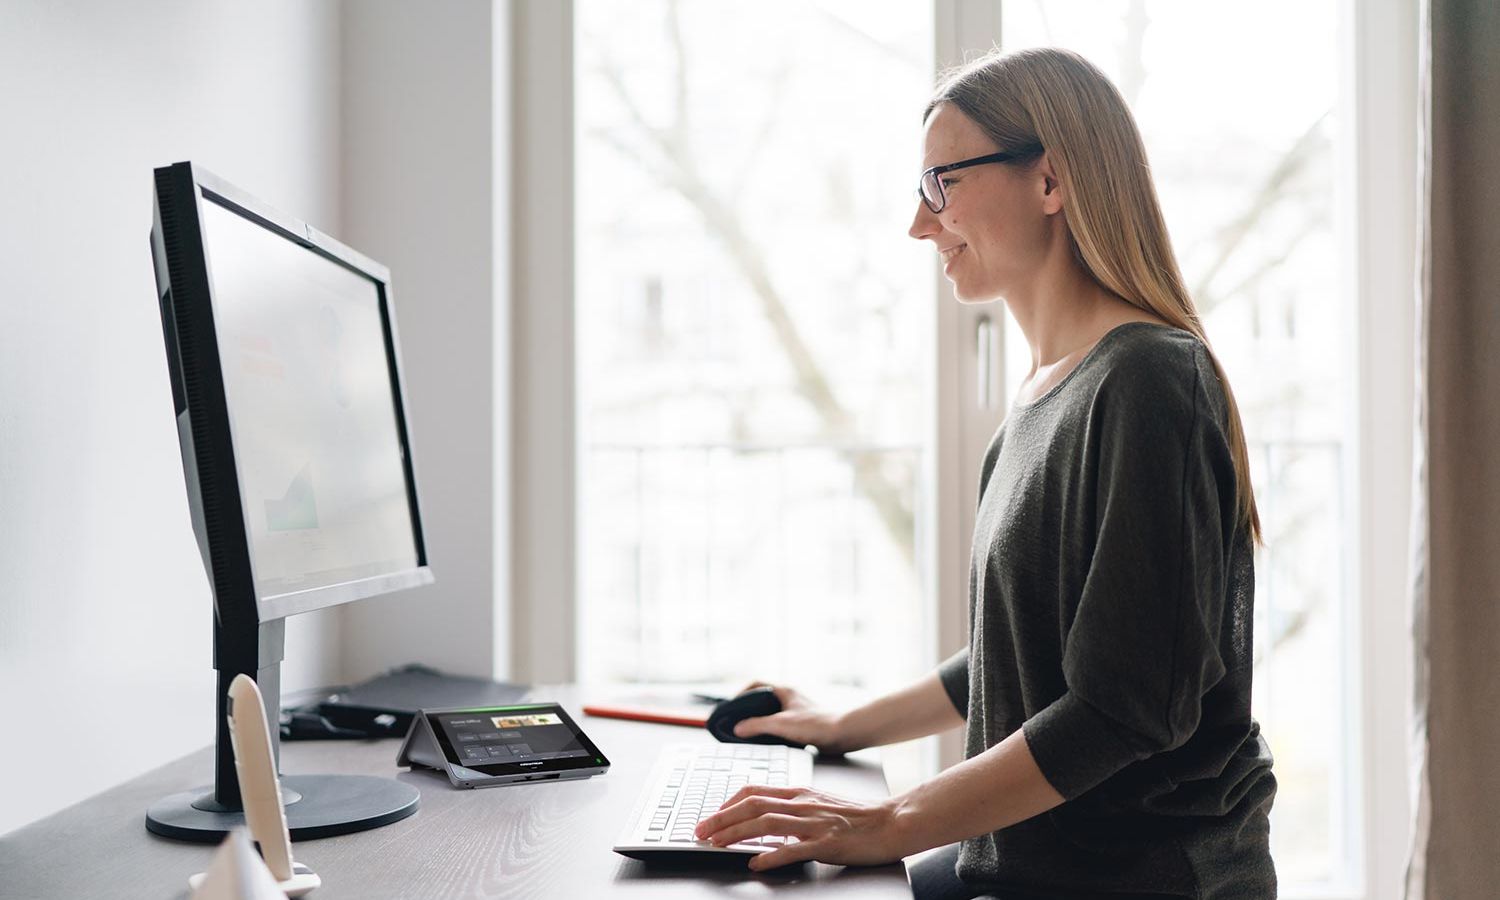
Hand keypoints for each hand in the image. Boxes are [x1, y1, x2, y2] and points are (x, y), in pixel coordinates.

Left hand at [693, 785, 905, 870]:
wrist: (891, 822)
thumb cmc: (857, 816)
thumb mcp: (819, 803)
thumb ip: (793, 807)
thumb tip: (764, 818)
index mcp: (799, 793)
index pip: (754, 791)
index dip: (727, 803)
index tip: (710, 816)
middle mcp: (802, 803)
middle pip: (752, 805)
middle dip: (720, 819)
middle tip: (699, 832)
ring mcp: (814, 822)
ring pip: (766, 823)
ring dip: (736, 834)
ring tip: (716, 845)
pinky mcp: (827, 842)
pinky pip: (793, 848)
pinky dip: (771, 855)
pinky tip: (756, 863)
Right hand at [732, 682, 847, 754]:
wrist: (843, 734)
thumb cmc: (815, 725)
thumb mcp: (781, 725)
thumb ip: (757, 725)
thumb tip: (737, 728)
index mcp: (784, 691)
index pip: (756, 684)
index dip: (741, 693)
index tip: (732, 706)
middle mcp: (790, 698)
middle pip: (762, 699)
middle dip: (748, 709)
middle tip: (737, 721)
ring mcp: (797, 710)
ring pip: (772, 712)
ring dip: (760, 721)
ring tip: (749, 733)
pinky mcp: (803, 724)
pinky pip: (781, 724)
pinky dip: (771, 730)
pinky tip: (769, 742)